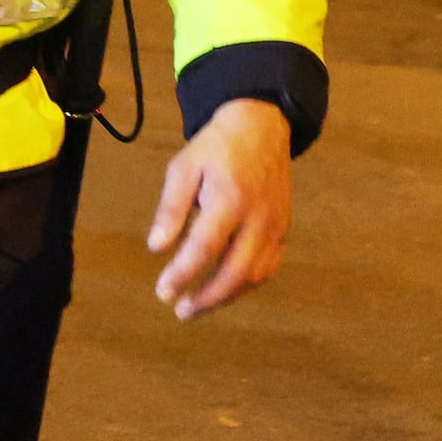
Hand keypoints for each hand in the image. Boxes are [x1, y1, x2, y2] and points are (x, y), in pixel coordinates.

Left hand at [147, 97, 292, 318]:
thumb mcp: (183, 169)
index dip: (184, 274)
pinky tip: (224, 290)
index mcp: (230, 199)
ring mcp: (275, 226)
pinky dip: (246, 284)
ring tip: (196, 306)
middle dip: (208, 297)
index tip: (163, 292)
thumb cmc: (215, 149)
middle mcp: (258, 218)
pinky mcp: (284, 230)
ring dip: (226, 296)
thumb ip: (171, 208)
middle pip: (237, 270)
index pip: (206, 247)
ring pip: (256, 274)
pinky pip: (269, 266)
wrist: (261, 129)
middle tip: (180, 311)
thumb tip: (157, 247)